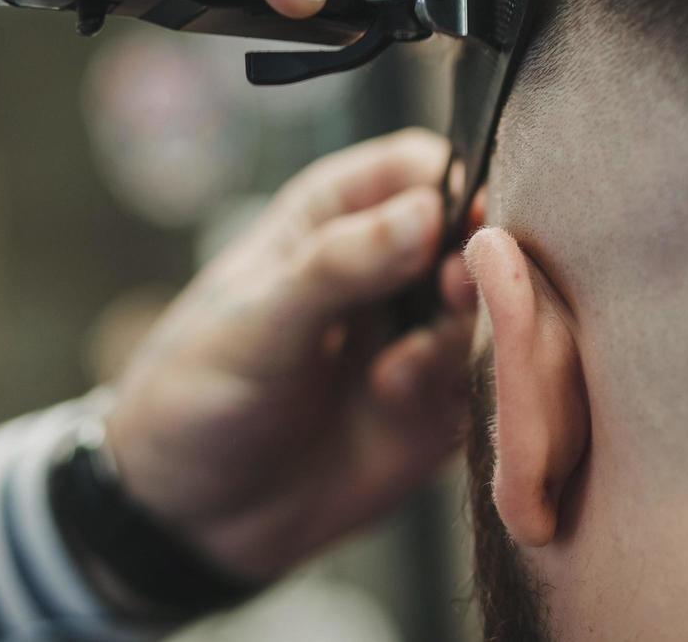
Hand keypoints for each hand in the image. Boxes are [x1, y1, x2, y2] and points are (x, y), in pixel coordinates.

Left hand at [103, 129, 476, 582]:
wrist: (193, 519)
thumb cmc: (197, 395)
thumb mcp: (255, 324)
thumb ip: (338, 266)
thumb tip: (425, 214)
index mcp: (338, 214)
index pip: (421, 168)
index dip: (451, 187)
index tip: (463, 223)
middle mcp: (392, 266)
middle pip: (476, 234)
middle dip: (477, 263)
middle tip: (451, 294)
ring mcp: (422, 333)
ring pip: (495, 307)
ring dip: (463, 333)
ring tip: (398, 372)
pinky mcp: (444, 400)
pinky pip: (494, 378)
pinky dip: (467, 386)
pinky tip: (398, 404)